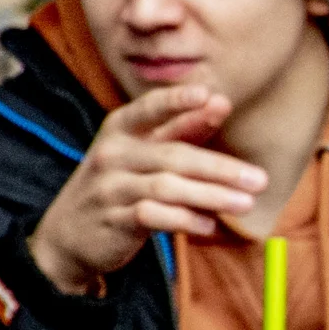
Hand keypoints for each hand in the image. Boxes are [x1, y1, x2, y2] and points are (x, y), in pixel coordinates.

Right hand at [28, 86, 268, 291]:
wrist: (69, 234)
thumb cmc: (120, 183)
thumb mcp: (142, 151)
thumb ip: (180, 129)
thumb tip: (219, 101)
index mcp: (120, 130)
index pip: (149, 109)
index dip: (177, 101)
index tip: (209, 95)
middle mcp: (113, 154)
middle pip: (173, 156)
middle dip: (220, 168)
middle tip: (259, 179)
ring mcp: (110, 187)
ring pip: (166, 187)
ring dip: (211, 196)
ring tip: (245, 204)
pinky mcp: (113, 219)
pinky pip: (152, 216)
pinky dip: (184, 220)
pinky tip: (209, 225)